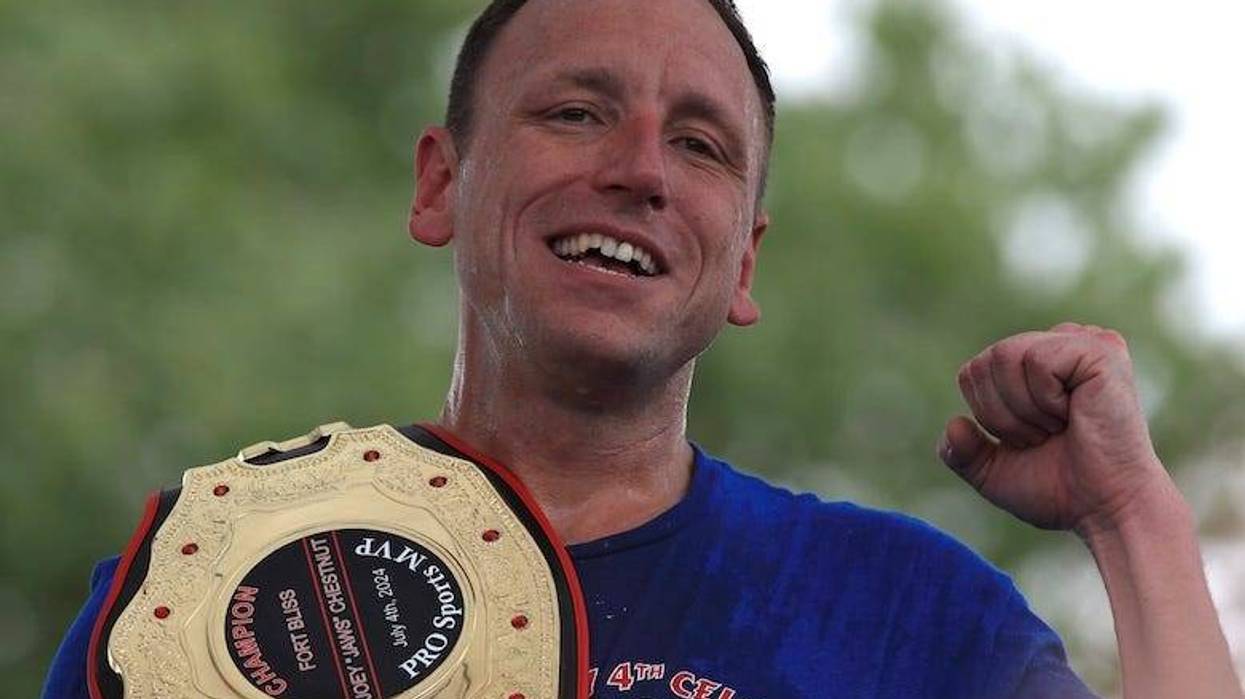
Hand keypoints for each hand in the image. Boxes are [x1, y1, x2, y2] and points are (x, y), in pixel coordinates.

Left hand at [938, 323, 1173, 533]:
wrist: (1106, 509)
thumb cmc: (1059, 489)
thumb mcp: (993, 472)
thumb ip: (961, 452)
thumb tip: (954, 425)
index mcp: (1038, 363)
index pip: (974, 371)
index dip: (988, 414)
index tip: (1029, 439)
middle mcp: (1061, 343)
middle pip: (984, 362)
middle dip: (1001, 414)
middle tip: (1046, 435)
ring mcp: (1084, 342)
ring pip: (1004, 356)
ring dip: (1023, 409)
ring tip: (1061, 426)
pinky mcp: (1101, 349)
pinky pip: (1037, 361)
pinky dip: (1045, 400)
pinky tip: (1077, 414)